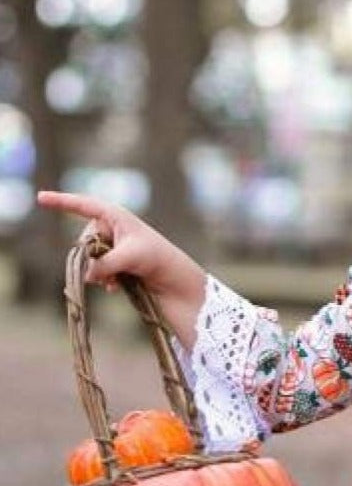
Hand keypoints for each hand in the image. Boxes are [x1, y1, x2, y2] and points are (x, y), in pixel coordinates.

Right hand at [37, 190, 206, 343]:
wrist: (177, 283)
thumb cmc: (158, 259)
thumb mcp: (129, 257)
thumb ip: (103, 263)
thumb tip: (87, 276)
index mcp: (115, 216)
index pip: (83, 205)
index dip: (61, 202)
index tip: (40, 198)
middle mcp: (112, 229)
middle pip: (84, 239)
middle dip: (91, 255)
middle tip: (111, 267)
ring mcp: (113, 248)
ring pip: (90, 259)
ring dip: (98, 271)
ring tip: (114, 281)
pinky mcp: (117, 265)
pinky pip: (97, 271)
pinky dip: (103, 279)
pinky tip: (114, 288)